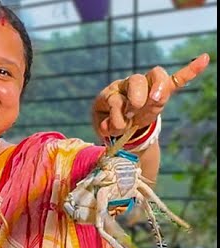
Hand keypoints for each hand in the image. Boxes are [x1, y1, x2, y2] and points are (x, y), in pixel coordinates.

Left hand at [91, 54, 209, 137]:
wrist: (122, 124)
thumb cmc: (111, 122)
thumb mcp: (105, 125)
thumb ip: (108, 126)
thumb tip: (111, 128)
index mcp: (112, 92)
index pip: (116, 93)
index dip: (123, 102)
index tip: (129, 113)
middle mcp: (129, 85)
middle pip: (137, 80)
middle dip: (137, 98)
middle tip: (133, 112)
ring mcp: (147, 88)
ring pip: (156, 82)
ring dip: (153, 100)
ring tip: (140, 117)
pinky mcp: (162, 92)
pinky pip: (177, 79)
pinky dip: (191, 70)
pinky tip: (204, 58)